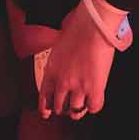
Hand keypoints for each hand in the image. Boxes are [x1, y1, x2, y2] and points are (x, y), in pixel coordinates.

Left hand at [38, 3, 116, 119]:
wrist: (93, 26)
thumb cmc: (77, 29)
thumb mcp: (59, 47)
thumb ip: (59, 62)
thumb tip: (65, 67)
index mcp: (51, 71)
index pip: (44, 97)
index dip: (46, 108)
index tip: (47, 112)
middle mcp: (62, 82)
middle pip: (59, 107)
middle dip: (64, 108)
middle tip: (69, 105)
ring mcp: (78, 87)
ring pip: (75, 111)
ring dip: (79, 109)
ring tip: (83, 105)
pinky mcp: (94, 88)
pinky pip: (94, 107)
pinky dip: (94, 105)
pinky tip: (95, 99)